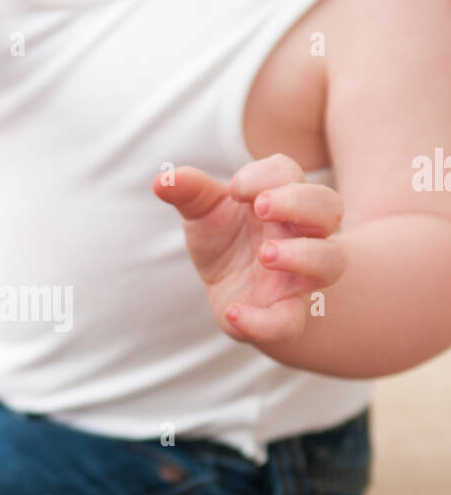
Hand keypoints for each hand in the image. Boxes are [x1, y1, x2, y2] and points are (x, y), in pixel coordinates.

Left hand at [152, 153, 347, 344]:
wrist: (232, 291)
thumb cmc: (225, 239)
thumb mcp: (202, 211)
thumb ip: (189, 192)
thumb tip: (162, 180)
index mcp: (281, 199)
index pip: (289, 172)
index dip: (266, 175)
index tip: (235, 189)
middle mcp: (301, 234)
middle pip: (330, 207)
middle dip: (299, 202)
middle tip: (261, 207)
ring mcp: (299, 276)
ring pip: (331, 261)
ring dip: (303, 254)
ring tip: (266, 254)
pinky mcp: (285, 314)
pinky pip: (290, 322)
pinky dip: (263, 321)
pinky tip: (233, 312)